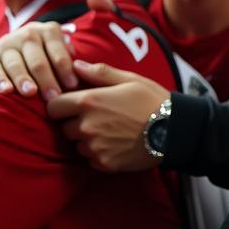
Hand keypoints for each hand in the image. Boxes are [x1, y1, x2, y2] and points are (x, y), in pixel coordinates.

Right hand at [0, 0, 119, 98]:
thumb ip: (84, 31)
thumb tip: (94, 18)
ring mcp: (2, 47)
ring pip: (10, 64)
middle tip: (52, 97)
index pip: (56, 50)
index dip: (65, 68)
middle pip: (34, 60)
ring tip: (25, 93)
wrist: (19, 48)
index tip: (73, 85)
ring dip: (17, 79)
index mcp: (46, 31)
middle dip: (45, 79)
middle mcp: (23, 36)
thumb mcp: (68, 42)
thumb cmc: (52, 54)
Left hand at [46, 60, 169, 171]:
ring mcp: (94, 147)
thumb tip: (76, 65)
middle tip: (100, 119)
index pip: (53, 107)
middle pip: (64, 128)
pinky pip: (90, 159)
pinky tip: (117, 145)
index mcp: (89, 102)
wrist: (175, 131)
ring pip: (77, 145)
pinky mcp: (104, 164)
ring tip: (111, 132)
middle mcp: (87, 126)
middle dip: (75, 123)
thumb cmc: (153, 101)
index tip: (72, 106)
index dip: (61, 106)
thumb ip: (99, 73)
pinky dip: (99, 154)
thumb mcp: (130, 79)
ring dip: (87, 140)